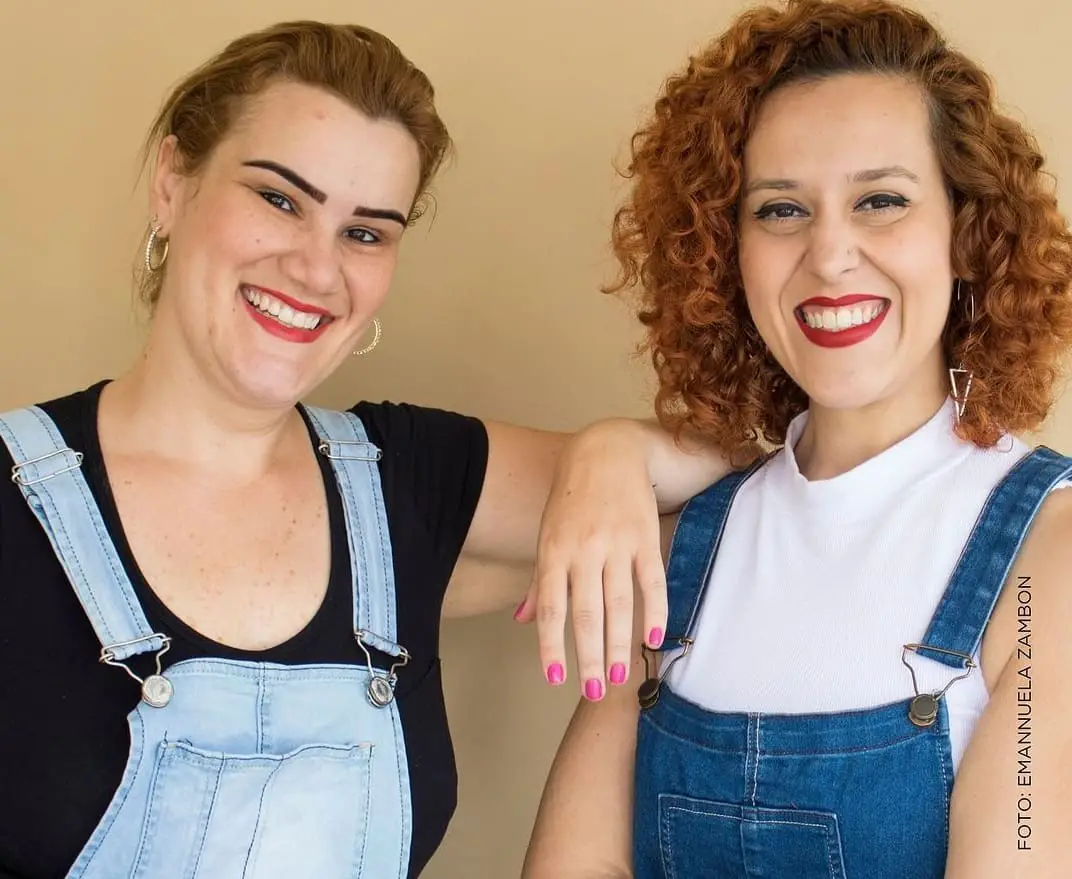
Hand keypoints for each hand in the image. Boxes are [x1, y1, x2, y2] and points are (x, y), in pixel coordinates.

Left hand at [514, 421, 667, 700]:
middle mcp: (584, 549)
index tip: (555, 678)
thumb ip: (540, 581)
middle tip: (594, 691)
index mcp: (554, 550)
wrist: (607, 450)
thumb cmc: (572, 498)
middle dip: (590, 656)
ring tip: (621, 677)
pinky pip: (652, 581)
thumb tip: (522, 621)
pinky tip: (653, 639)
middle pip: (586, 612)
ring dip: (619, 643)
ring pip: (619, 603)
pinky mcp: (646, 537)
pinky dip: (655, 611)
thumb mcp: (548, 534)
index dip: (552, 645)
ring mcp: (617, 543)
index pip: (552, 607)